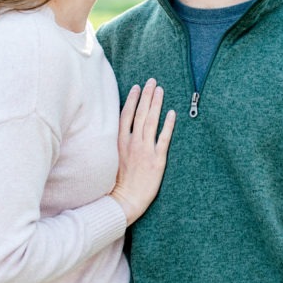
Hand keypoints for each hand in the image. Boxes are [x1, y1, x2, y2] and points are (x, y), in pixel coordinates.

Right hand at [111, 78, 175, 223]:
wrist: (124, 202)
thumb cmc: (114, 184)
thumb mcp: (109, 160)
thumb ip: (114, 144)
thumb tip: (119, 130)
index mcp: (119, 142)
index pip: (126, 115)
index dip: (132, 99)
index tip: (136, 87)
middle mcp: (132, 143)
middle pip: (140, 113)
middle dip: (146, 95)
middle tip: (152, 81)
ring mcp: (145, 150)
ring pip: (152, 121)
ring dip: (156, 104)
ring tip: (160, 90)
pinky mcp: (158, 160)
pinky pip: (164, 138)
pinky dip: (169, 124)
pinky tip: (173, 113)